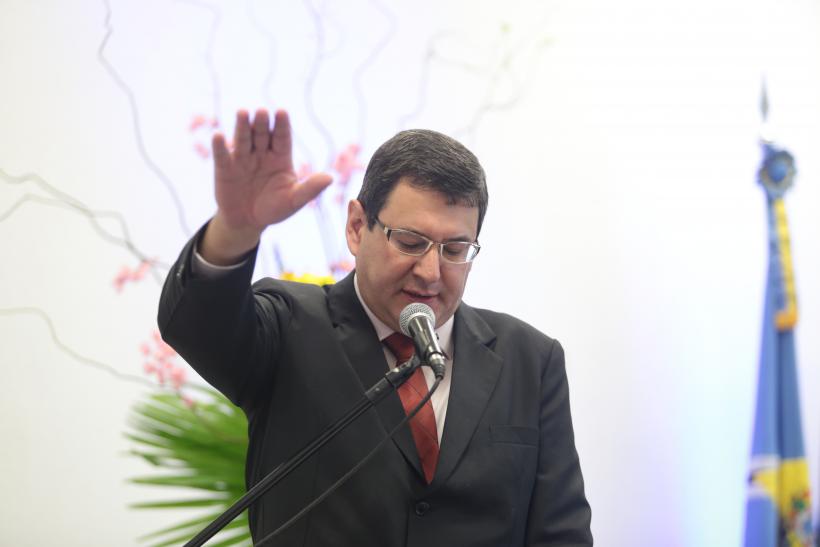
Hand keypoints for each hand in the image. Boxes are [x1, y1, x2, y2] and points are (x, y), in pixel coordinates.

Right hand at [201, 109, 331, 263]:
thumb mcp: (294, 200)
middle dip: (262, 123)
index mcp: (280, 157)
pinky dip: (220, 146)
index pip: (282, 137)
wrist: (248, 221)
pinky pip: (222, 155)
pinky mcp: (224, 168)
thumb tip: (330, 178)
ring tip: (242, 112)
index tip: (282, 112)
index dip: (282, 125)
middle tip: (262, 112)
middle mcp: (261, 153)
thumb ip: (310, 189)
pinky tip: (219, 136)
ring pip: (243, 139)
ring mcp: (242, 159)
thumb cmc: (274, 208)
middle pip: (262, 134)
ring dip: (242, 126)